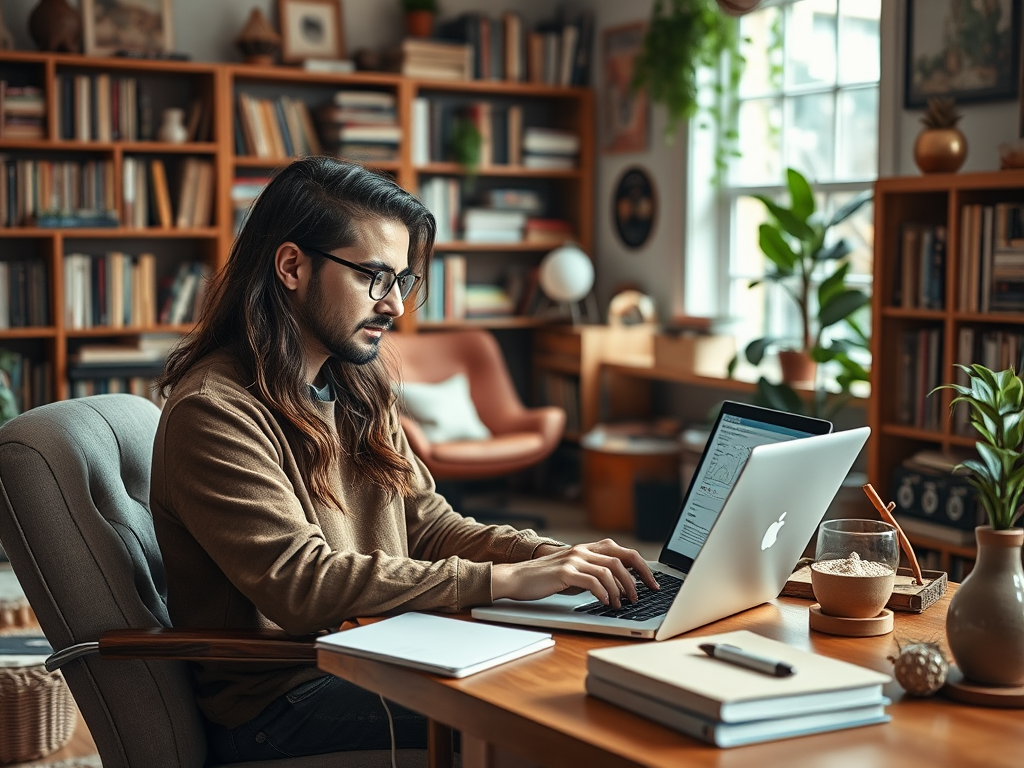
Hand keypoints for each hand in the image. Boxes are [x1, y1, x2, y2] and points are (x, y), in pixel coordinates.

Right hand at [492, 539, 657, 607]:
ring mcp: (574, 559)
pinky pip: (592, 581)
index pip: (622, 552)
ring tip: (621, 604)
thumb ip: (591, 573)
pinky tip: (605, 602)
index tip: (651, 582)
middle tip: (644, 595)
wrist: (516, 578)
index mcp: (586, 548)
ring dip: (620, 590)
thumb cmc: (544, 579)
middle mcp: (582, 550)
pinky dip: (603, 593)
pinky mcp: (565, 572)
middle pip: (621, 558)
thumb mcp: (572, 573)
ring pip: (609, 571)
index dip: (641, 567)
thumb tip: (616, 587)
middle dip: (638, 578)